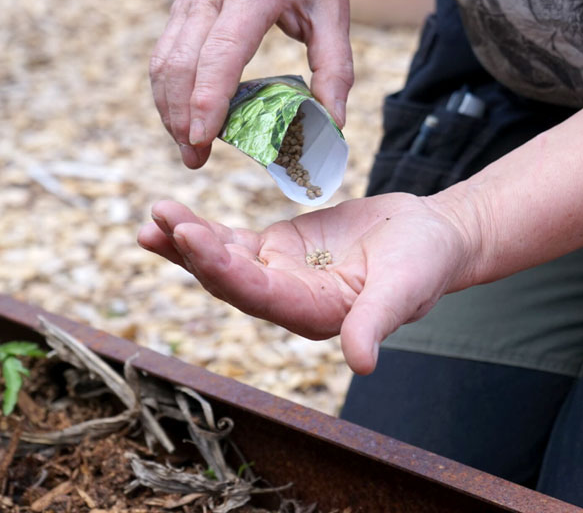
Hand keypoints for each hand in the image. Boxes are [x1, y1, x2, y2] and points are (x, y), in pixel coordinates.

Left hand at [137, 194, 474, 373]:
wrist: (429, 238)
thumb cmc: (425, 265)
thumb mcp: (406, 289)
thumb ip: (378, 321)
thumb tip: (362, 364)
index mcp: (314, 315)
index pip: (259, 296)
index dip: (223, 270)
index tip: (191, 235)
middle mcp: (288, 301)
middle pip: (230, 280)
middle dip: (194, 251)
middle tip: (163, 218)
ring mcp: (279, 273)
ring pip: (223, 260)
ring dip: (186, 241)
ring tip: (153, 219)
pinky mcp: (278, 248)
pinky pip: (232, 240)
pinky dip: (201, 230)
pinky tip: (169, 219)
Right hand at [150, 0, 353, 168]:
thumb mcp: (335, 11)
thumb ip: (335, 67)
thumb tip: (333, 120)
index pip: (221, 52)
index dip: (208, 97)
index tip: (202, 137)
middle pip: (181, 63)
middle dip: (181, 116)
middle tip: (195, 159)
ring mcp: (191, 3)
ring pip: (163, 62)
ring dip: (168, 110)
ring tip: (188, 149)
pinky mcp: (183, 11)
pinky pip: (164, 57)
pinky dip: (167, 93)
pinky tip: (181, 120)